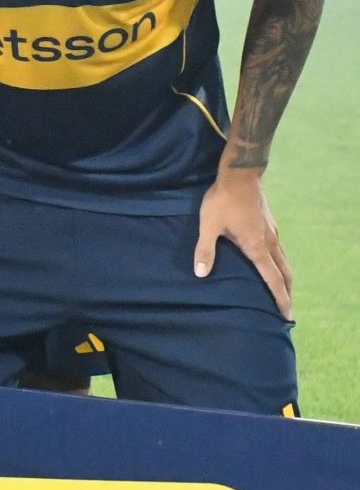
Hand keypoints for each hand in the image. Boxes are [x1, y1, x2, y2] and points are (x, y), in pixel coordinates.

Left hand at [196, 168, 290, 316]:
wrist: (240, 175)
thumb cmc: (222, 200)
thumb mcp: (209, 225)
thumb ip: (205, 250)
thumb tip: (201, 274)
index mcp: (257, 247)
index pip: (273, 279)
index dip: (280, 298)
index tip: (287, 314)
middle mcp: (270, 242)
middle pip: (284, 273)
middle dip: (287, 292)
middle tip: (287, 309)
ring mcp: (273, 233)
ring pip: (284, 261)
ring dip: (285, 278)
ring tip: (283, 291)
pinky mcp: (270, 224)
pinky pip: (279, 250)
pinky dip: (281, 264)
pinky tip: (273, 264)